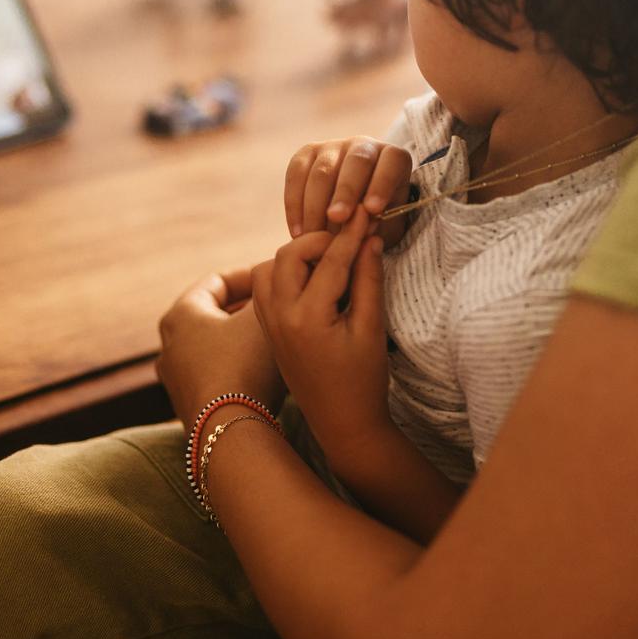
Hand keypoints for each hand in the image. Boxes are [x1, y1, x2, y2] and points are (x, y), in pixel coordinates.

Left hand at [156, 264, 285, 422]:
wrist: (229, 432)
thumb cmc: (245, 365)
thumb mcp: (263, 315)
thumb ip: (270, 289)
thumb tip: (277, 273)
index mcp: (180, 314)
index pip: (218, 280)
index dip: (251, 275)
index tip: (278, 278)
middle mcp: (168, 345)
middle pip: (213, 314)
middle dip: (247, 308)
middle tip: (279, 307)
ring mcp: (175, 380)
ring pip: (214, 347)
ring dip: (242, 340)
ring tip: (275, 341)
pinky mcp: (188, 408)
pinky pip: (215, 375)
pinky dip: (237, 367)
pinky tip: (263, 374)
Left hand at [253, 208, 392, 460]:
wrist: (342, 424)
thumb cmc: (363, 381)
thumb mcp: (372, 329)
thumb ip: (369, 280)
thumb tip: (370, 238)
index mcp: (307, 317)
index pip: (329, 260)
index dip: (352, 234)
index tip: (368, 214)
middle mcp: (278, 318)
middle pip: (288, 254)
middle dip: (317, 241)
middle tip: (347, 240)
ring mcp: (268, 325)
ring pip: (269, 268)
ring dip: (296, 257)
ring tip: (328, 262)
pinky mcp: (267, 332)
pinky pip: (265, 288)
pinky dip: (284, 274)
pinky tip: (311, 280)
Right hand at [284, 136, 412, 241]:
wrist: (350, 214)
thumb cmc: (375, 221)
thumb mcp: (386, 226)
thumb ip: (377, 225)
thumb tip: (361, 227)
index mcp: (393, 158)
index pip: (392, 162)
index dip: (383, 183)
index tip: (373, 210)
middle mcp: (364, 145)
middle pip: (356, 162)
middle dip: (346, 191)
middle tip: (338, 217)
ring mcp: (332, 147)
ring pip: (323, 170)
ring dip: (317, 205)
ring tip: (314, 234)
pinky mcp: (306, 154)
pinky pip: (296, 174)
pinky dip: (295, 204)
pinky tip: (297, 231)